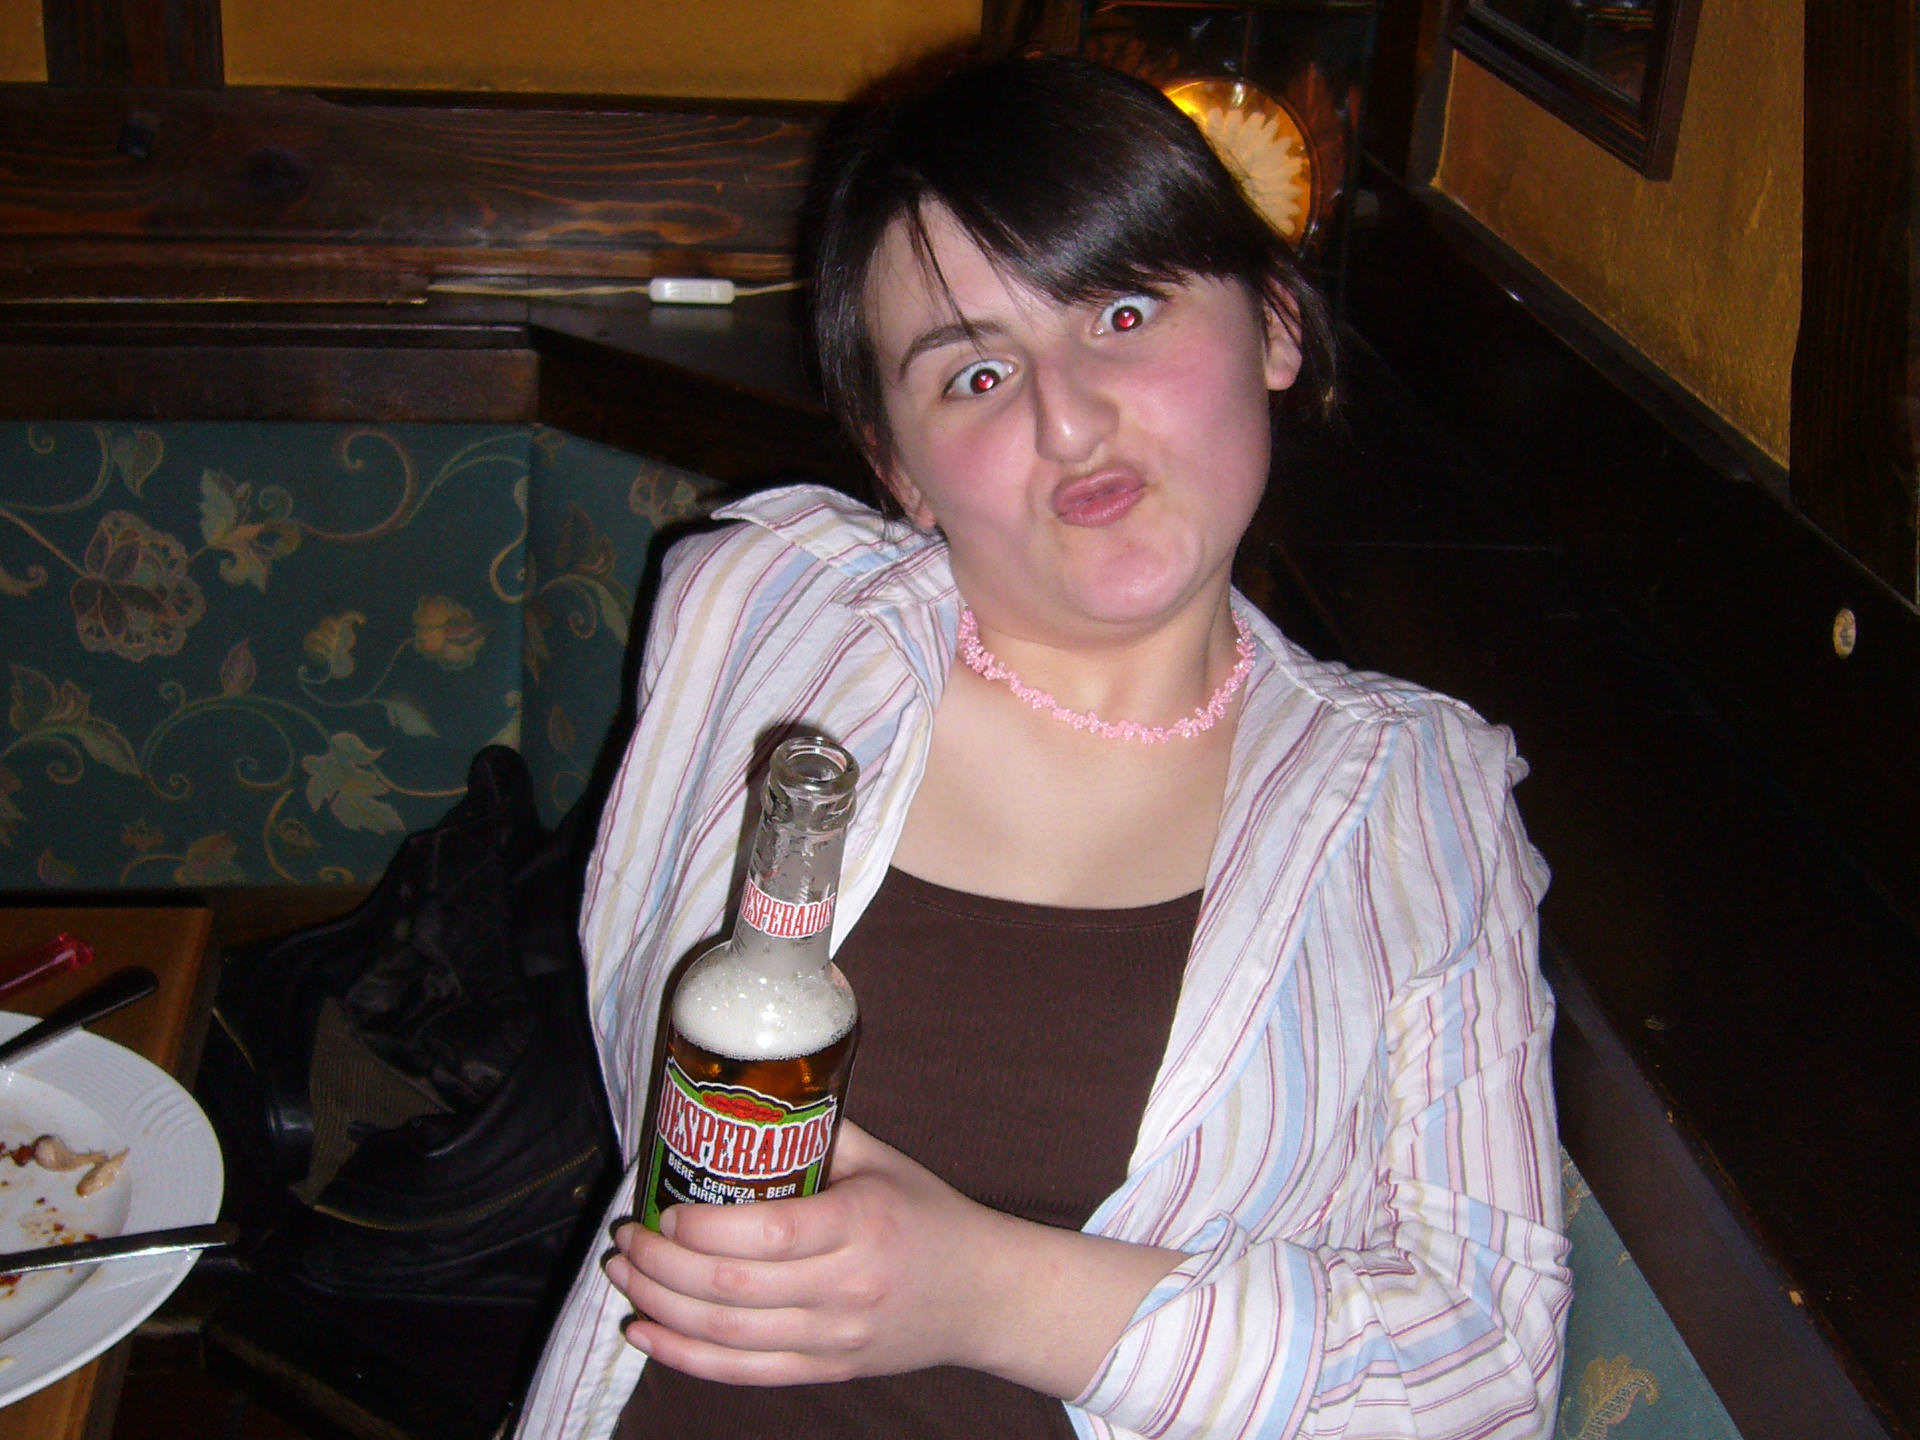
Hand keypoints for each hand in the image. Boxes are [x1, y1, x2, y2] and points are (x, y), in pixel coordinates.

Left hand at [605, 1121, 1004, 1385]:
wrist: (984, 1295)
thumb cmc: (928, 1216)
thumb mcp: (883, 1161)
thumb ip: (816, 1135)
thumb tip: (744, 1102)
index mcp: (861, 1224)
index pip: (768, 1234)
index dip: (703, 1229)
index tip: (665, 1209)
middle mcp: (847, 1287)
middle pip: (732, 1289)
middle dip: (661, 1264)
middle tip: (625, 1238)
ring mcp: (835, 1338)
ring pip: (727, 1335)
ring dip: (660, 1306)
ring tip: (623, 1276)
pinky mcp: (826, 1371)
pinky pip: (743, 1373)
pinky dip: (684, 1357)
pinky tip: (645, 1333)